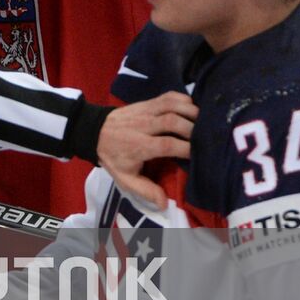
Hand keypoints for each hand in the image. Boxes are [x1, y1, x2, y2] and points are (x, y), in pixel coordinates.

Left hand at [97, 91, 196, 208]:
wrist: (93, 131)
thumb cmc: (113, 156)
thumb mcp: (124, 177)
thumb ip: (145, 190)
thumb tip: (165, 203)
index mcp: (139, 145)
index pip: (167, 144)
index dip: (186, 148)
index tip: (198, 155)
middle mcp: (143, 125)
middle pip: (173, 121)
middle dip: (193, 129)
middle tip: (205, 138)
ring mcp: (145, 111)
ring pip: (172, 105)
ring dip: (191, 111)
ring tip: (204, 122)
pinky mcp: (146, 102)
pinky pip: (168, 96)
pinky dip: (183, 99)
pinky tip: (192, 109)